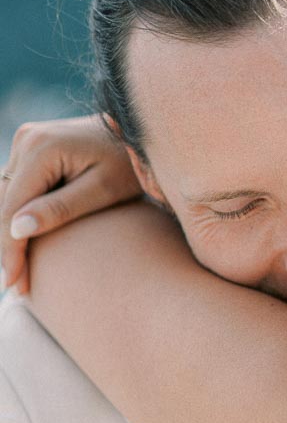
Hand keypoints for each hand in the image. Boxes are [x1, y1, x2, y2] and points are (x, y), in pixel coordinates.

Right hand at [0, 115, 140, 294]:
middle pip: (4, 203)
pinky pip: (16, 188)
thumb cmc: (129, 165)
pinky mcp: (30, 148)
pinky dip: (17, 215)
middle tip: (17, 286)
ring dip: (9, 232)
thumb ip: (60, 209)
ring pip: (5, 197)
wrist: (137, 136)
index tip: (13, 282)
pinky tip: (24, 245)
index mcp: (41, 148)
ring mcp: (26, 141)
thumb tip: (18, 229)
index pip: (12, 207)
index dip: (9, 248)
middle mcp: (26, 139)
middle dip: (8, 245)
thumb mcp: (102, 191)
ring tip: (19, 272)